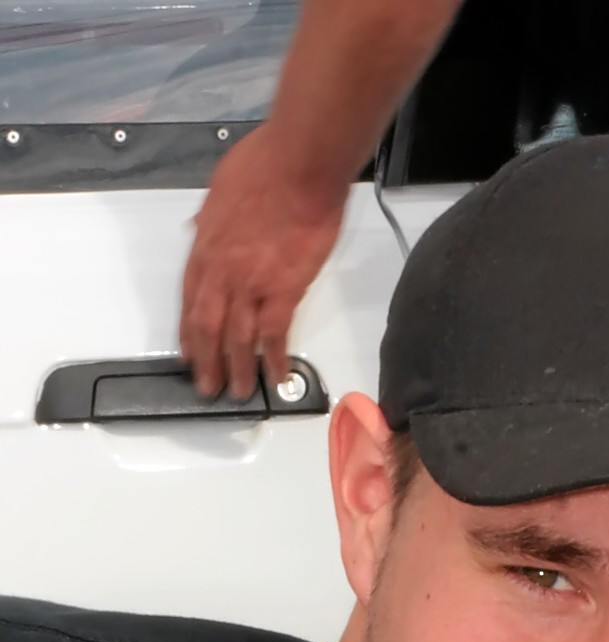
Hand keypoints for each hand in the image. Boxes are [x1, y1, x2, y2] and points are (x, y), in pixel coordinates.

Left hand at [180, 126, 347, 398]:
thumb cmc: (266, 163)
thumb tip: (202, 226)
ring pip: (236, 338)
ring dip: (237, 369)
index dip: (188, 331)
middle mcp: (222, 269)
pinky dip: (274, 359)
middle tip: (207, 386)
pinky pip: (274, 334)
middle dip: (206, 361)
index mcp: (206, 244)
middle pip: (207, 326)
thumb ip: (210, 214)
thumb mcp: (221, 185)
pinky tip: (276, 376)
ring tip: (240, 391)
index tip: (189, 353)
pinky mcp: (283, 289)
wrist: (299, 163)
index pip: (190, 297)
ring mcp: (251, 282)